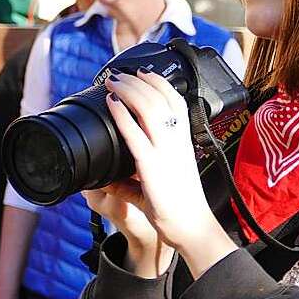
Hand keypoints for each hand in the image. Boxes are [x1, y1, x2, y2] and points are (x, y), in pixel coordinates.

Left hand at [101, 71, 235, 278]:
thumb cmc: (178, 207)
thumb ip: (133, 178)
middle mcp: (177, 141)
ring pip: (148, 107)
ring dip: (128, 89)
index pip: (176, 100)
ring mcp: (165, 152)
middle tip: (120, 74)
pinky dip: (122, 113)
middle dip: (138, 80)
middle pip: (160, 98)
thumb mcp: (160, 183)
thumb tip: (108, 177)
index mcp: (183, 141)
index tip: (143, 72)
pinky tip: (112, 102)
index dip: (160, 82)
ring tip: (113, 81)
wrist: (191, 227)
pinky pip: (134, 133)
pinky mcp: (151, 165)